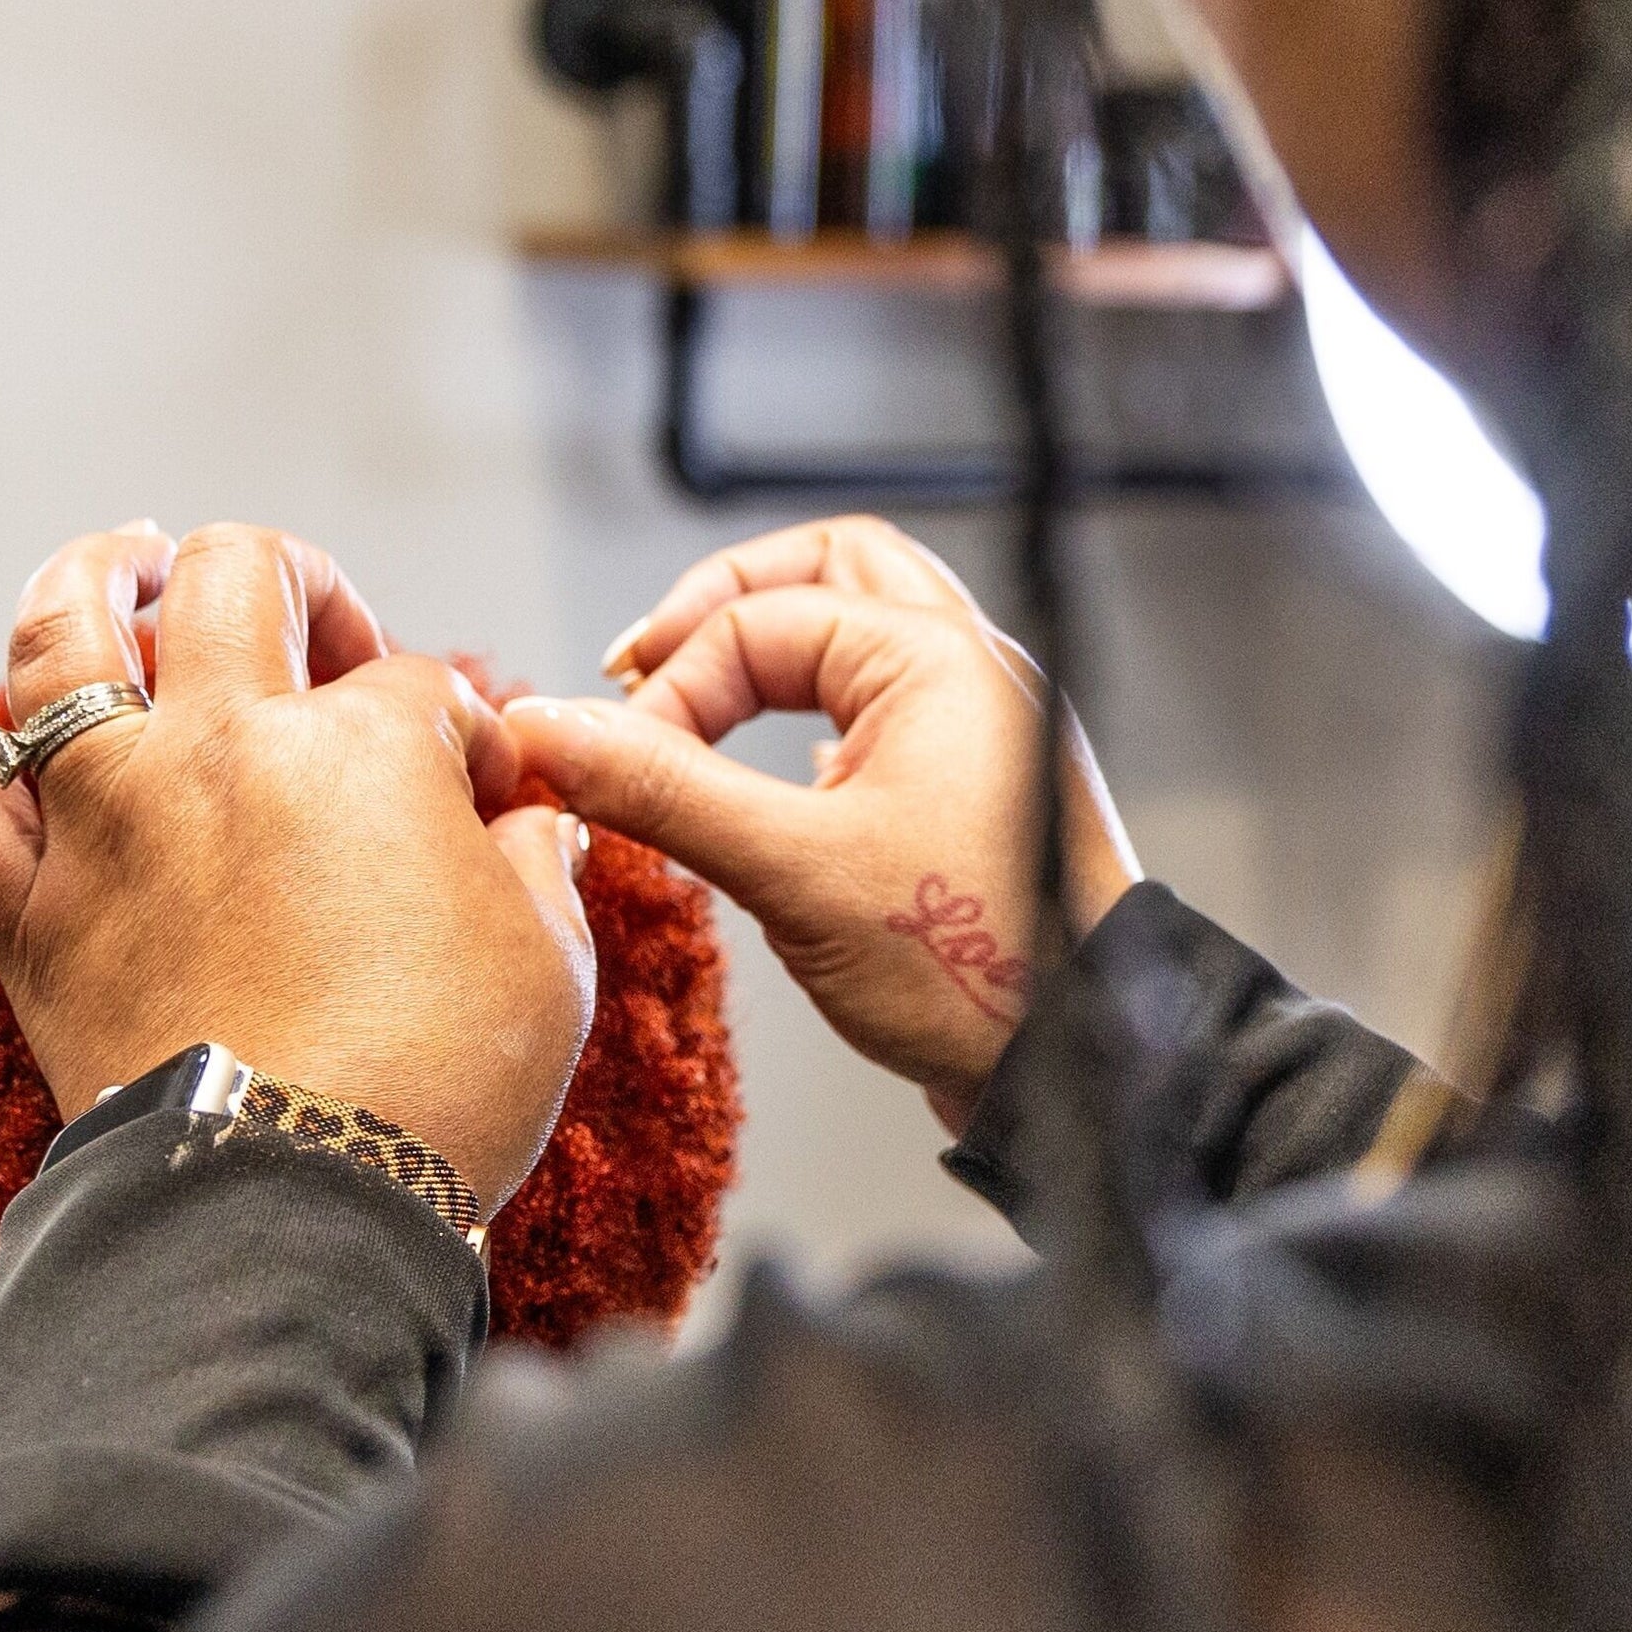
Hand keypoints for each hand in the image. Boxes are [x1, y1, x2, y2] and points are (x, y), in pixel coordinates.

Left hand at [0, 521, 595, 1214]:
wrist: (288, 1216)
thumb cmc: (434, 1094)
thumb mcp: (550, 969)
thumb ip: (537, 871)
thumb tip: (534, 833)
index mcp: (361, 748)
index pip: (416, 683)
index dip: (458, 729)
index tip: (476, 797)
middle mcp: (222, 749)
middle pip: (234, 577)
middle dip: (287, 577)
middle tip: (310, 622)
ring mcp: (110, 820)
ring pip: (61, 636)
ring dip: (91, 578)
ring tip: (120, 560)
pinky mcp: (31, 915)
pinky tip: (13, 756)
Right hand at [504, 516, 1138, 1132]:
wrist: (1079, 1062)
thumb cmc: (974, 964)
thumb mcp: (791, 871)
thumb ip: (663, 790)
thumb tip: (552, 731)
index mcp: (936, 659)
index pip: (758, 621)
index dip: (669, 688)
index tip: (614, 765)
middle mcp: (968, 670)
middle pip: (829, 570)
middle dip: (726, 606)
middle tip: (645, 663)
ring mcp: (979, 725)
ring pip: (863, 632)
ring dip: (773, 655)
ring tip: (696, 705)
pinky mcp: (974, 786)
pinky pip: (886, 703)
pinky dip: (816, 709)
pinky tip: (779, 768)